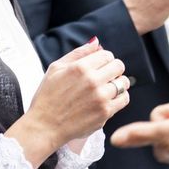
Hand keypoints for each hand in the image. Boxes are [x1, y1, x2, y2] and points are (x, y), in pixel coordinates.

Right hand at [6, 39, 128, 166]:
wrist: (44, 127)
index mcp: (80, 67)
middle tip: (105, 76)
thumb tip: (97, 42)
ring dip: (117, 83)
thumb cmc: (47, 96)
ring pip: (123, 82)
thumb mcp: (56, 68)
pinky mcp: (105, 113)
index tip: (99, 66)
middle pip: (119, 66)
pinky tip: (109, 99)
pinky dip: (120, 97)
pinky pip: (124, 99)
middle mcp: (92, 81)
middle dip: (113, 69)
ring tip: (106, 88)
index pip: (107, 55)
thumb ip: (78, 53)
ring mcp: (100, 98)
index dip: (104, 59)